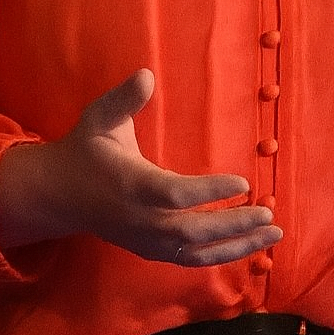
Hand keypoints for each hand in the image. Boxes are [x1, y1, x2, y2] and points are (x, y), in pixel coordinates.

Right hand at [0, 68, 282, 265]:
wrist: (59, 195)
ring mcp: (146, 241)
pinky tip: (250, 246)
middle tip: (269, 213)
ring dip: (238, 245)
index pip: (175, 194)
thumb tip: (146, 73)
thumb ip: (124, 98)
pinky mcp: (150, 251)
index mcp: (132, 185)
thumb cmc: (86, 149)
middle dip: (234, 224)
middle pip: (193, 231)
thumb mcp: (99, 117)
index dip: (210, 191)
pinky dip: (222, 257)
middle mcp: (141, 220)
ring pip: (197, 252)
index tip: (243, 181)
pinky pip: (190, 261)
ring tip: (274, 233)